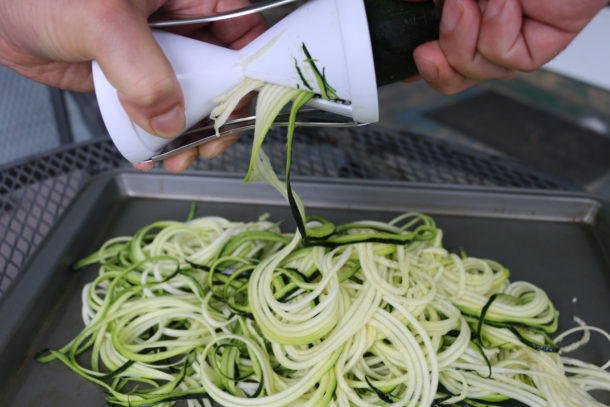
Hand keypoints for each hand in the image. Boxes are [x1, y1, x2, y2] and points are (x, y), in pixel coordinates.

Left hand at [0, 0, 265, 171]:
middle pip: (220, 72)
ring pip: (190, 97)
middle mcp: (178, 24)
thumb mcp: (102, 20)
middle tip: (208, 144)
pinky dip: (157, 135)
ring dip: (189, 133)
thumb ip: (141, 70)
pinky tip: (150, 152)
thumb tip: (169, 120)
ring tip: (178, 156)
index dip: (250, 68)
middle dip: (218, 114)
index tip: (244, 106)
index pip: (242, 30)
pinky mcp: (131, 77)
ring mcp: (155, 53)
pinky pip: (156, 109)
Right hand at [407, 0, 606, 93]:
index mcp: (465, 16)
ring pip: (473, 69)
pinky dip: (498, 32)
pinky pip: (503, 59)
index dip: (421, 68)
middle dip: (437, 68)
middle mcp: (486, 32)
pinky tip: (507, 5)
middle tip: (426, 48)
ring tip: (474, 0)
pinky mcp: (537, 49)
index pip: (437, 54)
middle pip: (453, 75)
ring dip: (465, 37)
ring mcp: (511, 43)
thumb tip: (400, 4)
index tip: (403, 65)